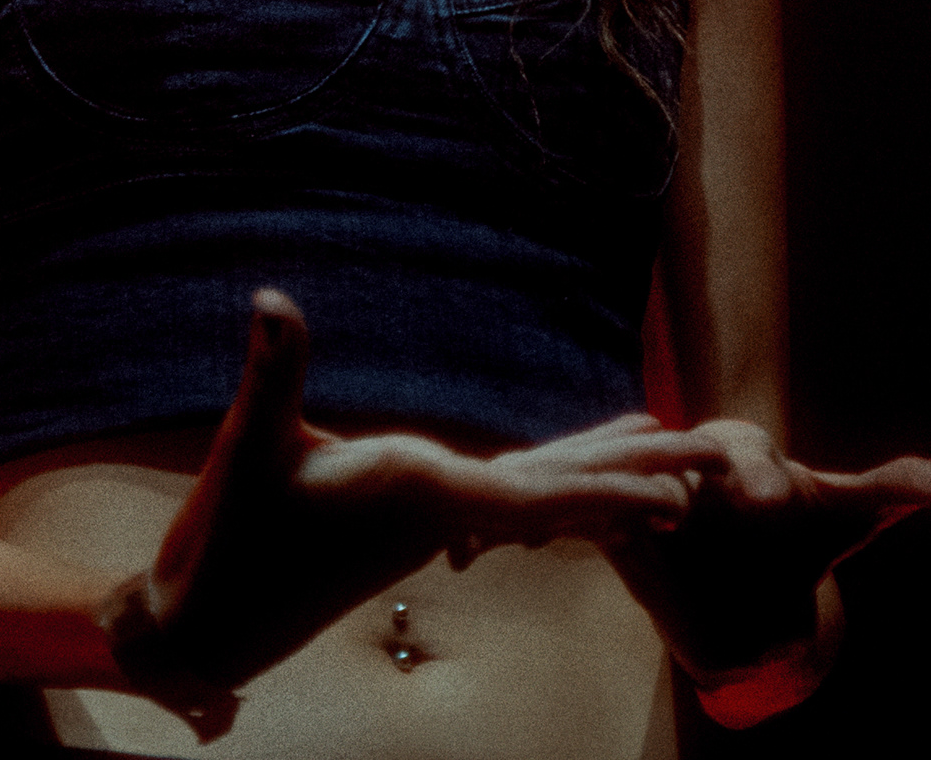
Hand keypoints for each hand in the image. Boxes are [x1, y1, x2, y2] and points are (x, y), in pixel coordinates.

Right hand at [140, 292, 735, 694]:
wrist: (206, 627)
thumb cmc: (230, 541)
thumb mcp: (250, 450)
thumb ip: (273, 372)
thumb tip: (271, 302)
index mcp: (425, 494)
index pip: (537, 495)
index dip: (611, 489)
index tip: (682, 497)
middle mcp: (444, 509)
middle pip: (565, 495)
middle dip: (644, 480)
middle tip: (724, 468)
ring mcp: (432, 519)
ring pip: (544, 498)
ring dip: (610, 482)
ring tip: (678, 478)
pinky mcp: (414, 519)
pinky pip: (509, 504)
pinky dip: (556, 491)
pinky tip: (575, 495)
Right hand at [605, 416, 930, 690]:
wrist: (740, 561)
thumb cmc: (794, 523)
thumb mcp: (841, 511)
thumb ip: (891, 489)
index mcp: (744, 452)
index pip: (750, 454)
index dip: (761, 475)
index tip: (776, 500)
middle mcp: (690, 465)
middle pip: (685, 470)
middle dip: (690, 484)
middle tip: (694, 509)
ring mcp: (651, 500)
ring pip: (645, 503)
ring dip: (652, 518)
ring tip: (664, 538)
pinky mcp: (623, 537)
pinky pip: (623, 543)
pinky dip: (632, 557)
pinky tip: (644, 573)